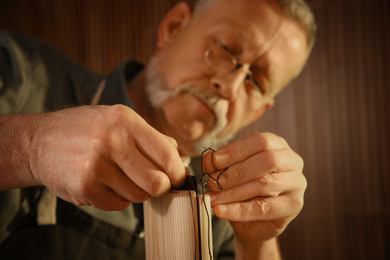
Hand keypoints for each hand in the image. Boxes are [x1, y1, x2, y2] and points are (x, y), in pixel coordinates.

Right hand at [22, 105, 186, 209]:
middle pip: (158, 182)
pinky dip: (117, 198)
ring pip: (139, 196)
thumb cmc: (86, 130)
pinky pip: (118, 204)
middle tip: (151, 181)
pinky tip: (105, 183)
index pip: (168, 155)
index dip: (177, 171)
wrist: (39, 142)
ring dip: (135, 191)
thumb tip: (179, 161)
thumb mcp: (119, 119)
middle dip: (159, 186)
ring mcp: (96, 166)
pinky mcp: (84, 187)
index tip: (175, 176)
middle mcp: (111, 141)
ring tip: (120, 177)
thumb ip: (152, 138)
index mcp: (125, 121)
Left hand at [202, 132, 305, 243]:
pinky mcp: (293, 206)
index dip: (236, 150)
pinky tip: (220, 210)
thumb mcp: (230, 172)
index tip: (214, 161)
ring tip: (211, 199)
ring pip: (263, 184)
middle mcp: (292, 161)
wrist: (254, 222)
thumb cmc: (244, 188)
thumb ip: (220, 164)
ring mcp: (296, 184)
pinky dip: (238, 210)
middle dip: (235, 172)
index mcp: (278, 145)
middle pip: (266, 160)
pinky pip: (263, 208)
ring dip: (232, 193)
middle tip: (212, 184)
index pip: (260, 141)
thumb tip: (209, 158)